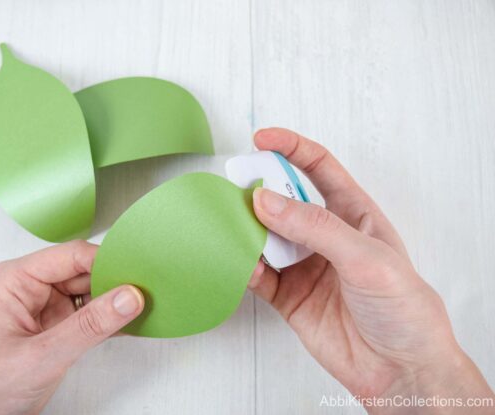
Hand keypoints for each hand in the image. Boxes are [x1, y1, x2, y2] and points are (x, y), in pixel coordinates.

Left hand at [0, 240, 143, 414]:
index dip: (106, 261)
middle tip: (149, 290)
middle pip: (85, 271)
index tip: (138, 274)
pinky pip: (93, 314)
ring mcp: (47, 306)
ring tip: (146, 305)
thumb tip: (129, 296)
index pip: (71, 256)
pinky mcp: (59, 326)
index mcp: (17, 279)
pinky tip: (134, 322)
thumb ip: (89, 326)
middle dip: (116, 280)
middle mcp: (33, 287)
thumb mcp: (42, 356)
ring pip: (93, 291)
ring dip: (117, 300)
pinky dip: (112, 319)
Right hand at [248, 128, 493, 413]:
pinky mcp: (287, 295)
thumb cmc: (403, 308)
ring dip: (246, 229)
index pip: (318, 167)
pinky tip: (239, 263)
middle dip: (258, 190)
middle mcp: (324, 235)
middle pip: (283, 200)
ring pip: (264, 236)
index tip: (261, 139)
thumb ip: (316, 228)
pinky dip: (243, 266)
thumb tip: (267, 201)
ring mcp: (303, 265)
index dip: (290, 148)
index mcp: (352, 214)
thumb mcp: (366, 257)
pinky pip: (257, 274)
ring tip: (232, 226)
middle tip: (235, 188)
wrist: (399, 370)